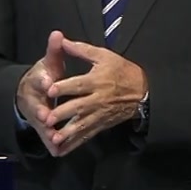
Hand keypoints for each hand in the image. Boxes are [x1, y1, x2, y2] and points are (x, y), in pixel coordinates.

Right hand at [15, 30, 66, 154]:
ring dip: (47, 133)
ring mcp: (38, 117)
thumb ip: (55, 50)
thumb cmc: (44, 77)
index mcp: (36, 82)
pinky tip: (59, 152)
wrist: (29, 95)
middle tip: (47, 117)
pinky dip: (52, 146)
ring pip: (41, 126)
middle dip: (41, 112)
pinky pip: (48, 139)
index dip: (43, 82)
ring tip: (55, 139)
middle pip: (36, 107)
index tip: (48, 83)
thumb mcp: (48, 62)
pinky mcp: (43, 130)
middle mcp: (34, 102)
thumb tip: (58, 33)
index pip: (38, 80)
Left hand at [44, 39, 147, 154]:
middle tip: (47, 118)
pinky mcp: (102, 124)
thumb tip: (62, 41)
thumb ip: (82, 50)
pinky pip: (88, 135)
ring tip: (55, 138)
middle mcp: (98, 99)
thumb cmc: (122, 70)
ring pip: (82, 124)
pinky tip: (63, 148)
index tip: (50, 90)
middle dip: (63, 113)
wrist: (143, 91)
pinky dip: (75, 142)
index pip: (78, 84)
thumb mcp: (104, 56)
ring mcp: (100, 114)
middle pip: (78, 106)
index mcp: (97, 80)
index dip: (64, 87)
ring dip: (68, 132)